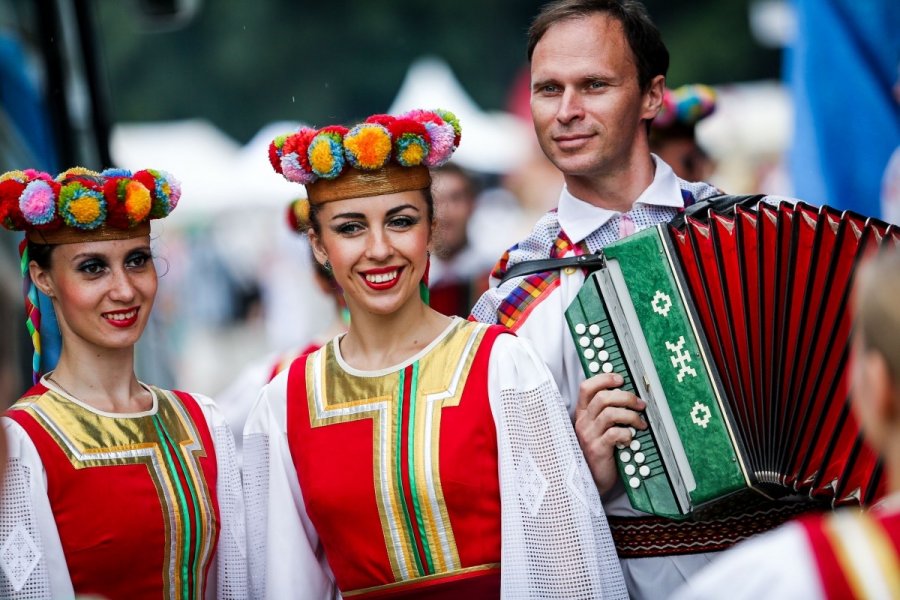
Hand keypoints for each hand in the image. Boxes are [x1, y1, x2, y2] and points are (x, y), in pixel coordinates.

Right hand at [574, 372, 646, 494]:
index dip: (604, 378)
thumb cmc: (599, 453)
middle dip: (626, 396)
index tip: (620, 379)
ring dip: (630, 415)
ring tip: (640, 423)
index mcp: (582, 414)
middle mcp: (583, 422)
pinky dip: (627, 433)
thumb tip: (628, 397)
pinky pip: (614, 433)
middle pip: (602, 397)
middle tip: (640, 404)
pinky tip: (631, 438)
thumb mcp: (598, 430)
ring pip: (609, 413)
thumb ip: (606, 414)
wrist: (591, 481)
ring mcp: (589, 436)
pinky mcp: (597, 450)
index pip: (586, 387)